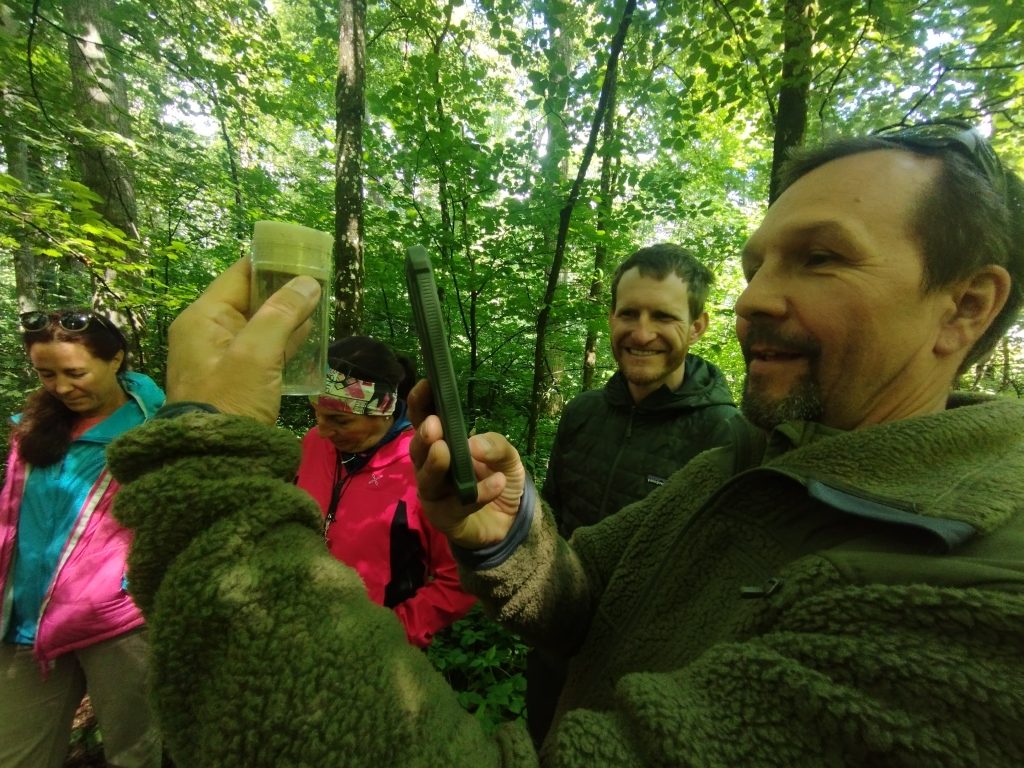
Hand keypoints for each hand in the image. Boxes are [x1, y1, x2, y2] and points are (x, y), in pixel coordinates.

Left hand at [166, 257, 320, 423]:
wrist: (216, 461)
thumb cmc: (231, 399)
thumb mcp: (257, 353)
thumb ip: (282, 314)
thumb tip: (309, 283)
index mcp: (203, 318)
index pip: (239, 275)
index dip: (271, 263)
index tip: (305, 257)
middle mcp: (208, 333)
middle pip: (250, 299)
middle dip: (284, 290)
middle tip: (320, 283)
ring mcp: (222, 358)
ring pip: (260, 325)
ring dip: (287, 316)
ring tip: (321, 306)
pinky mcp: (237, 379)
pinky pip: (263, 349)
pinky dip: (284, 340)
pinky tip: (309, 337)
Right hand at [408, 379, 524, 549]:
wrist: (509, 522)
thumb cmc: (498, 479)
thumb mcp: (507, 457)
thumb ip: (496, 445)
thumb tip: (473, 444)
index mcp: (442, 444)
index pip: (424, 420)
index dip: (420, 403)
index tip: (426, 384)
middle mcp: (431, 467)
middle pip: (418, 450)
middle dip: (423, 437)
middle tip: (433, 426)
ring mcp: (435, 494)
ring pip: (427, 480)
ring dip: (435, 464)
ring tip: (444, 450)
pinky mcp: (447, 518)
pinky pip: (458, 506)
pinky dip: (478, 493)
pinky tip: (496, 483)